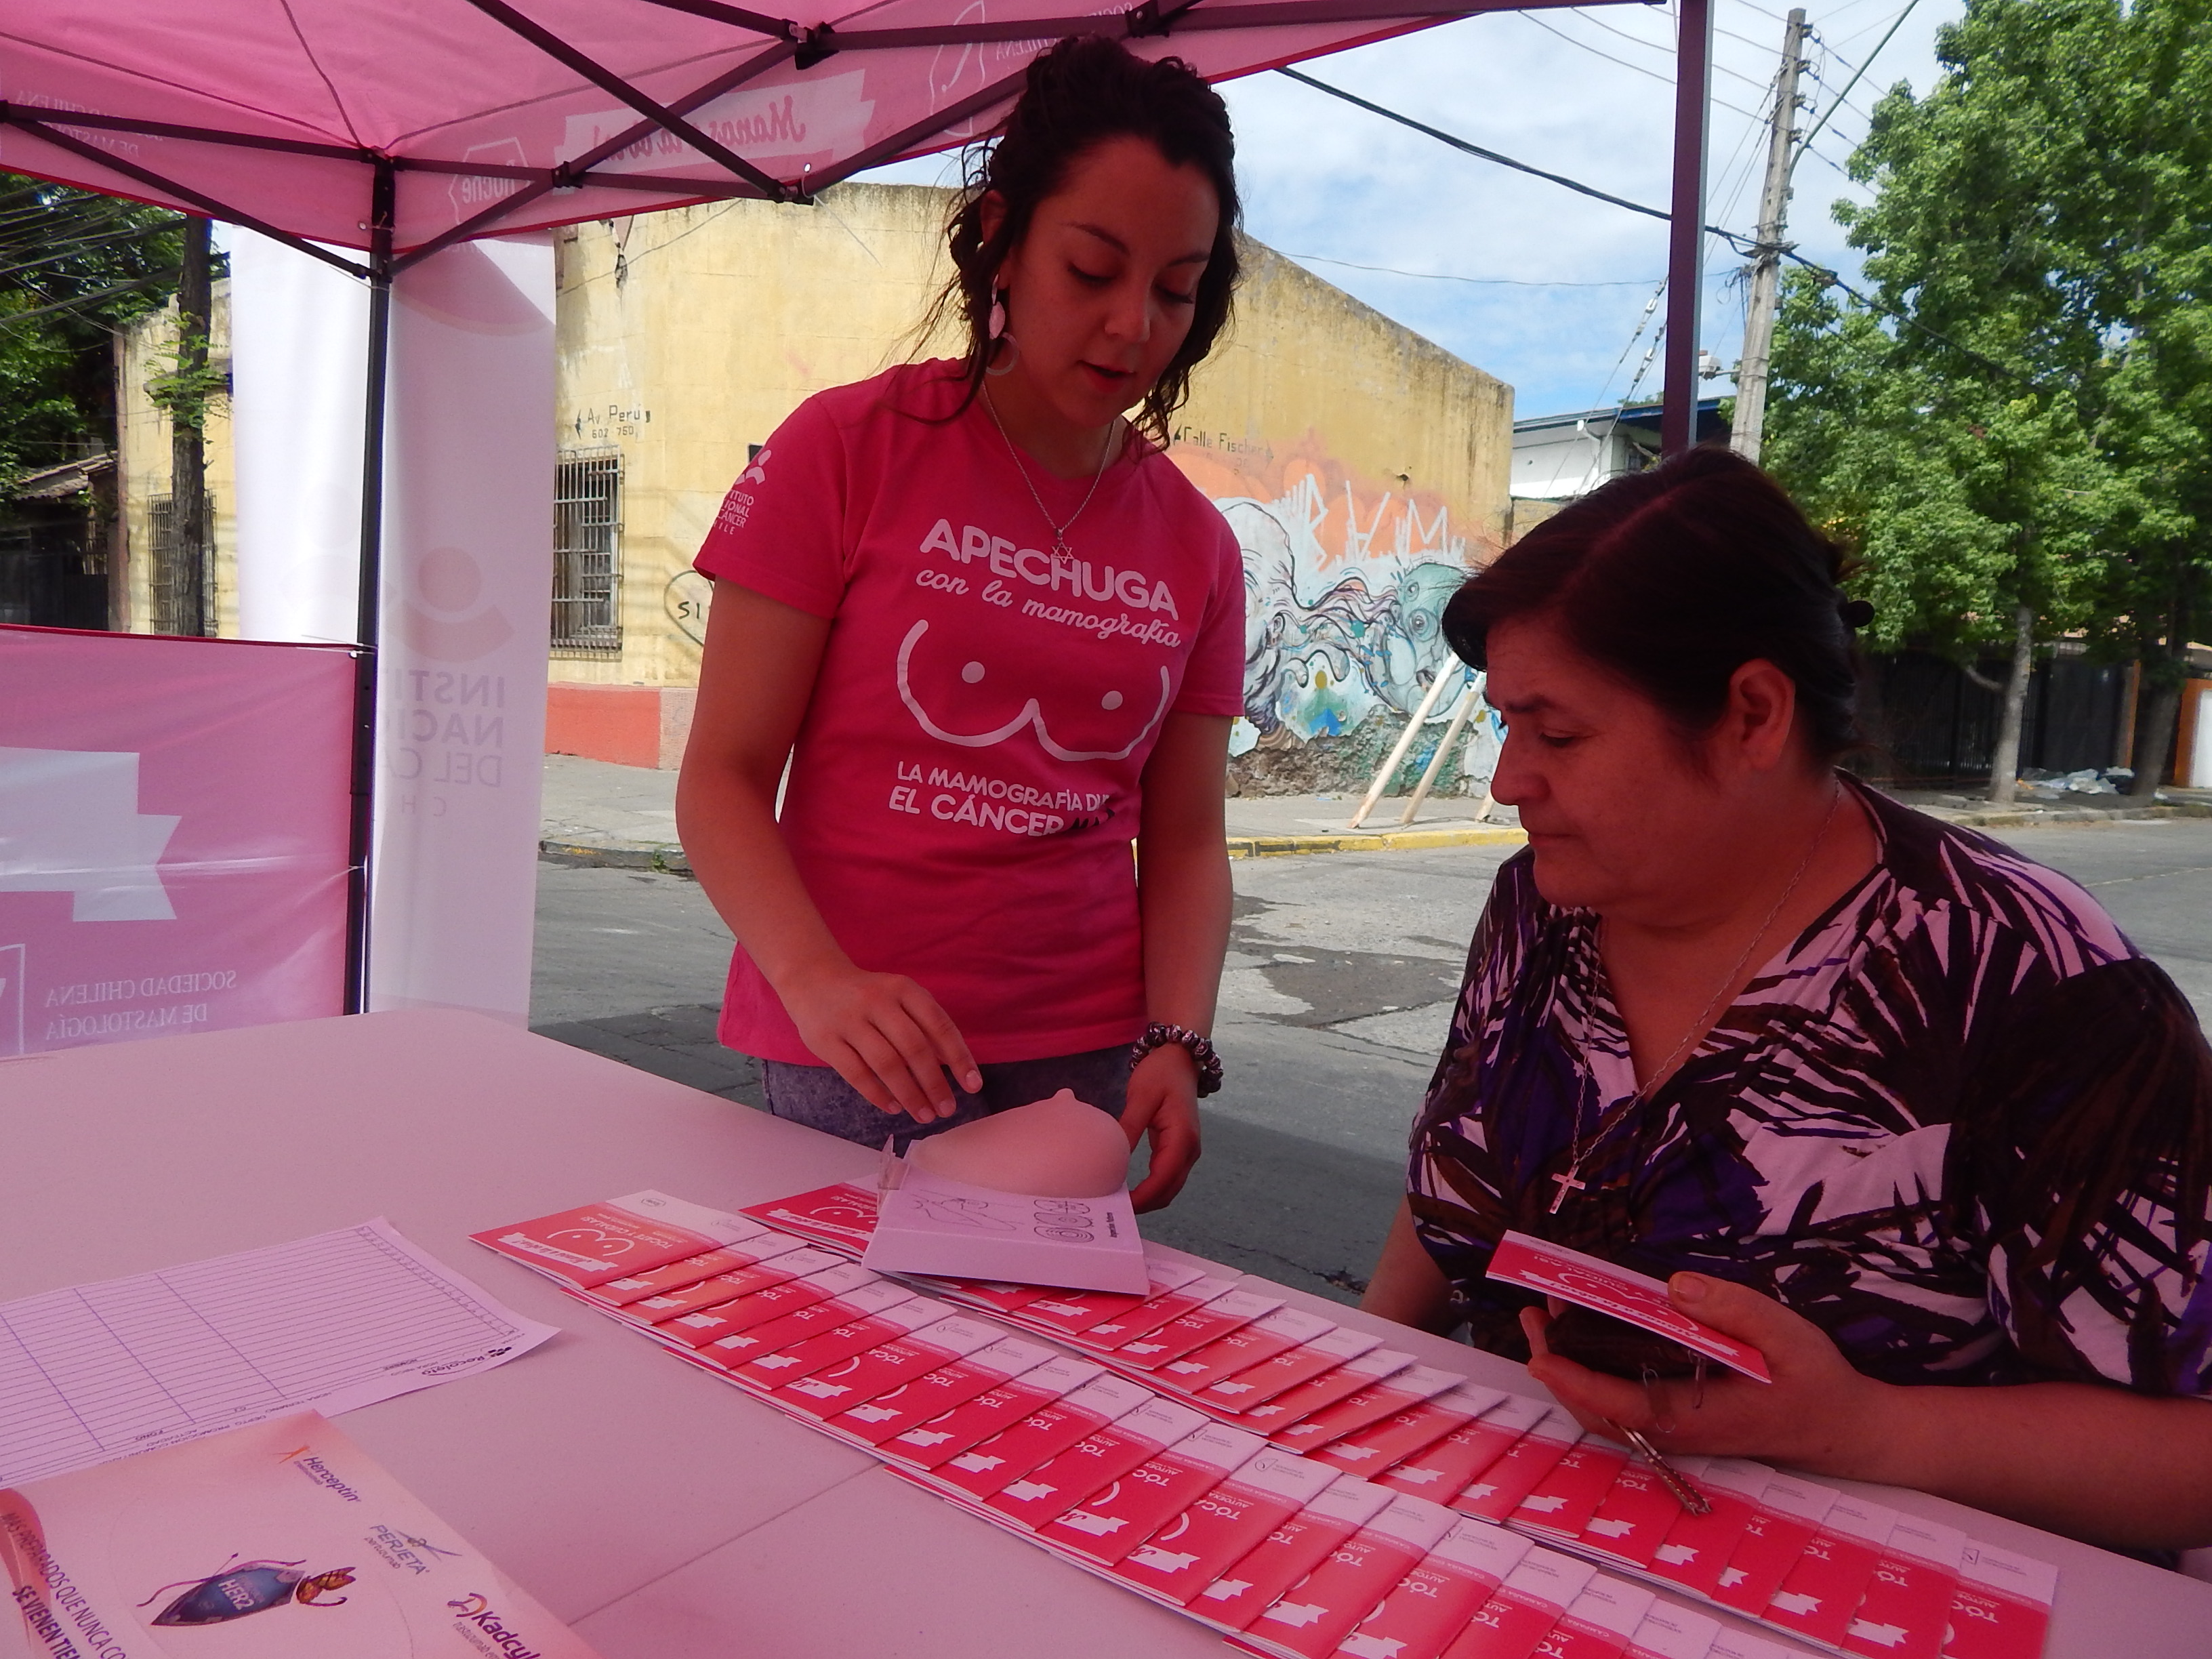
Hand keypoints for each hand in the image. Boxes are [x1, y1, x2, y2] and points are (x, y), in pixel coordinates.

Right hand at [777, 959, 981, 1122]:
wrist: (812, 979)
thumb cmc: (866, 995)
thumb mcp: (898, 997)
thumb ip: (924, 1024)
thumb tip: (952, 1064)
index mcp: (903, 989)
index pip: (939, 1025)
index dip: (959, 1057)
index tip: (973, 1086)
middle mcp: (878, 1001)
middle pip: (914, 1048)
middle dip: (935, 1083)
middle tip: (947, 1109)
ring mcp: (849, 1020)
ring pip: (886, 1064)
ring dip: (909, 1094)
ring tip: (924, 1115)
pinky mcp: (826, 1040)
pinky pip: (857, 1073)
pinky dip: (878, 1094)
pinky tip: (893, 1107)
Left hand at [1122, 1043, 1201, 1212]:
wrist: (1179, 1057)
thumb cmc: (1160, 1073)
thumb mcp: (1141, 1097)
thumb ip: (1129, 1128)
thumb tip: (1113, 1158)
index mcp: (1182, 1138)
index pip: (1163, 1179)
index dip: (1142, 1198)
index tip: (1117, 1206)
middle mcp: (1190, 1150)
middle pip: (1169, 1191)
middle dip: (1143, 1205)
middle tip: (1112, 1209)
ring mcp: (1187, 1151)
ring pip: (1169, 1188)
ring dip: (1147, 1200)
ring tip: (1117, 1202)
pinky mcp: (1179, 1149)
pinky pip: (1166, 1177)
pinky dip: (1150, 1189)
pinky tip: (1128, 1189)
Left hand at [1521, 1273, 1892, 1476]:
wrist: (1842, 1428)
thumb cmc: (1816, 1383)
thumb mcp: (1788, 1337)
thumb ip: (1733, 1310)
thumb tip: (1674, 1288)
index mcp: (1695, 1416)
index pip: (1619, 1404)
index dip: (1575, 1380)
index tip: (1540, 1353)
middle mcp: (1676, 1430)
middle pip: (1598, 1409)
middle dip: (1558, 1366)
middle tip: (1532, 1315)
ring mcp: (1675, 1429)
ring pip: (1606, 1409)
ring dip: (1572, 1367)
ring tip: (1548, 1317)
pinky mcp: (1679, 1419)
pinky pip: (1624, 1403)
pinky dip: (1596, 1372)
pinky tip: (1593, 1334)